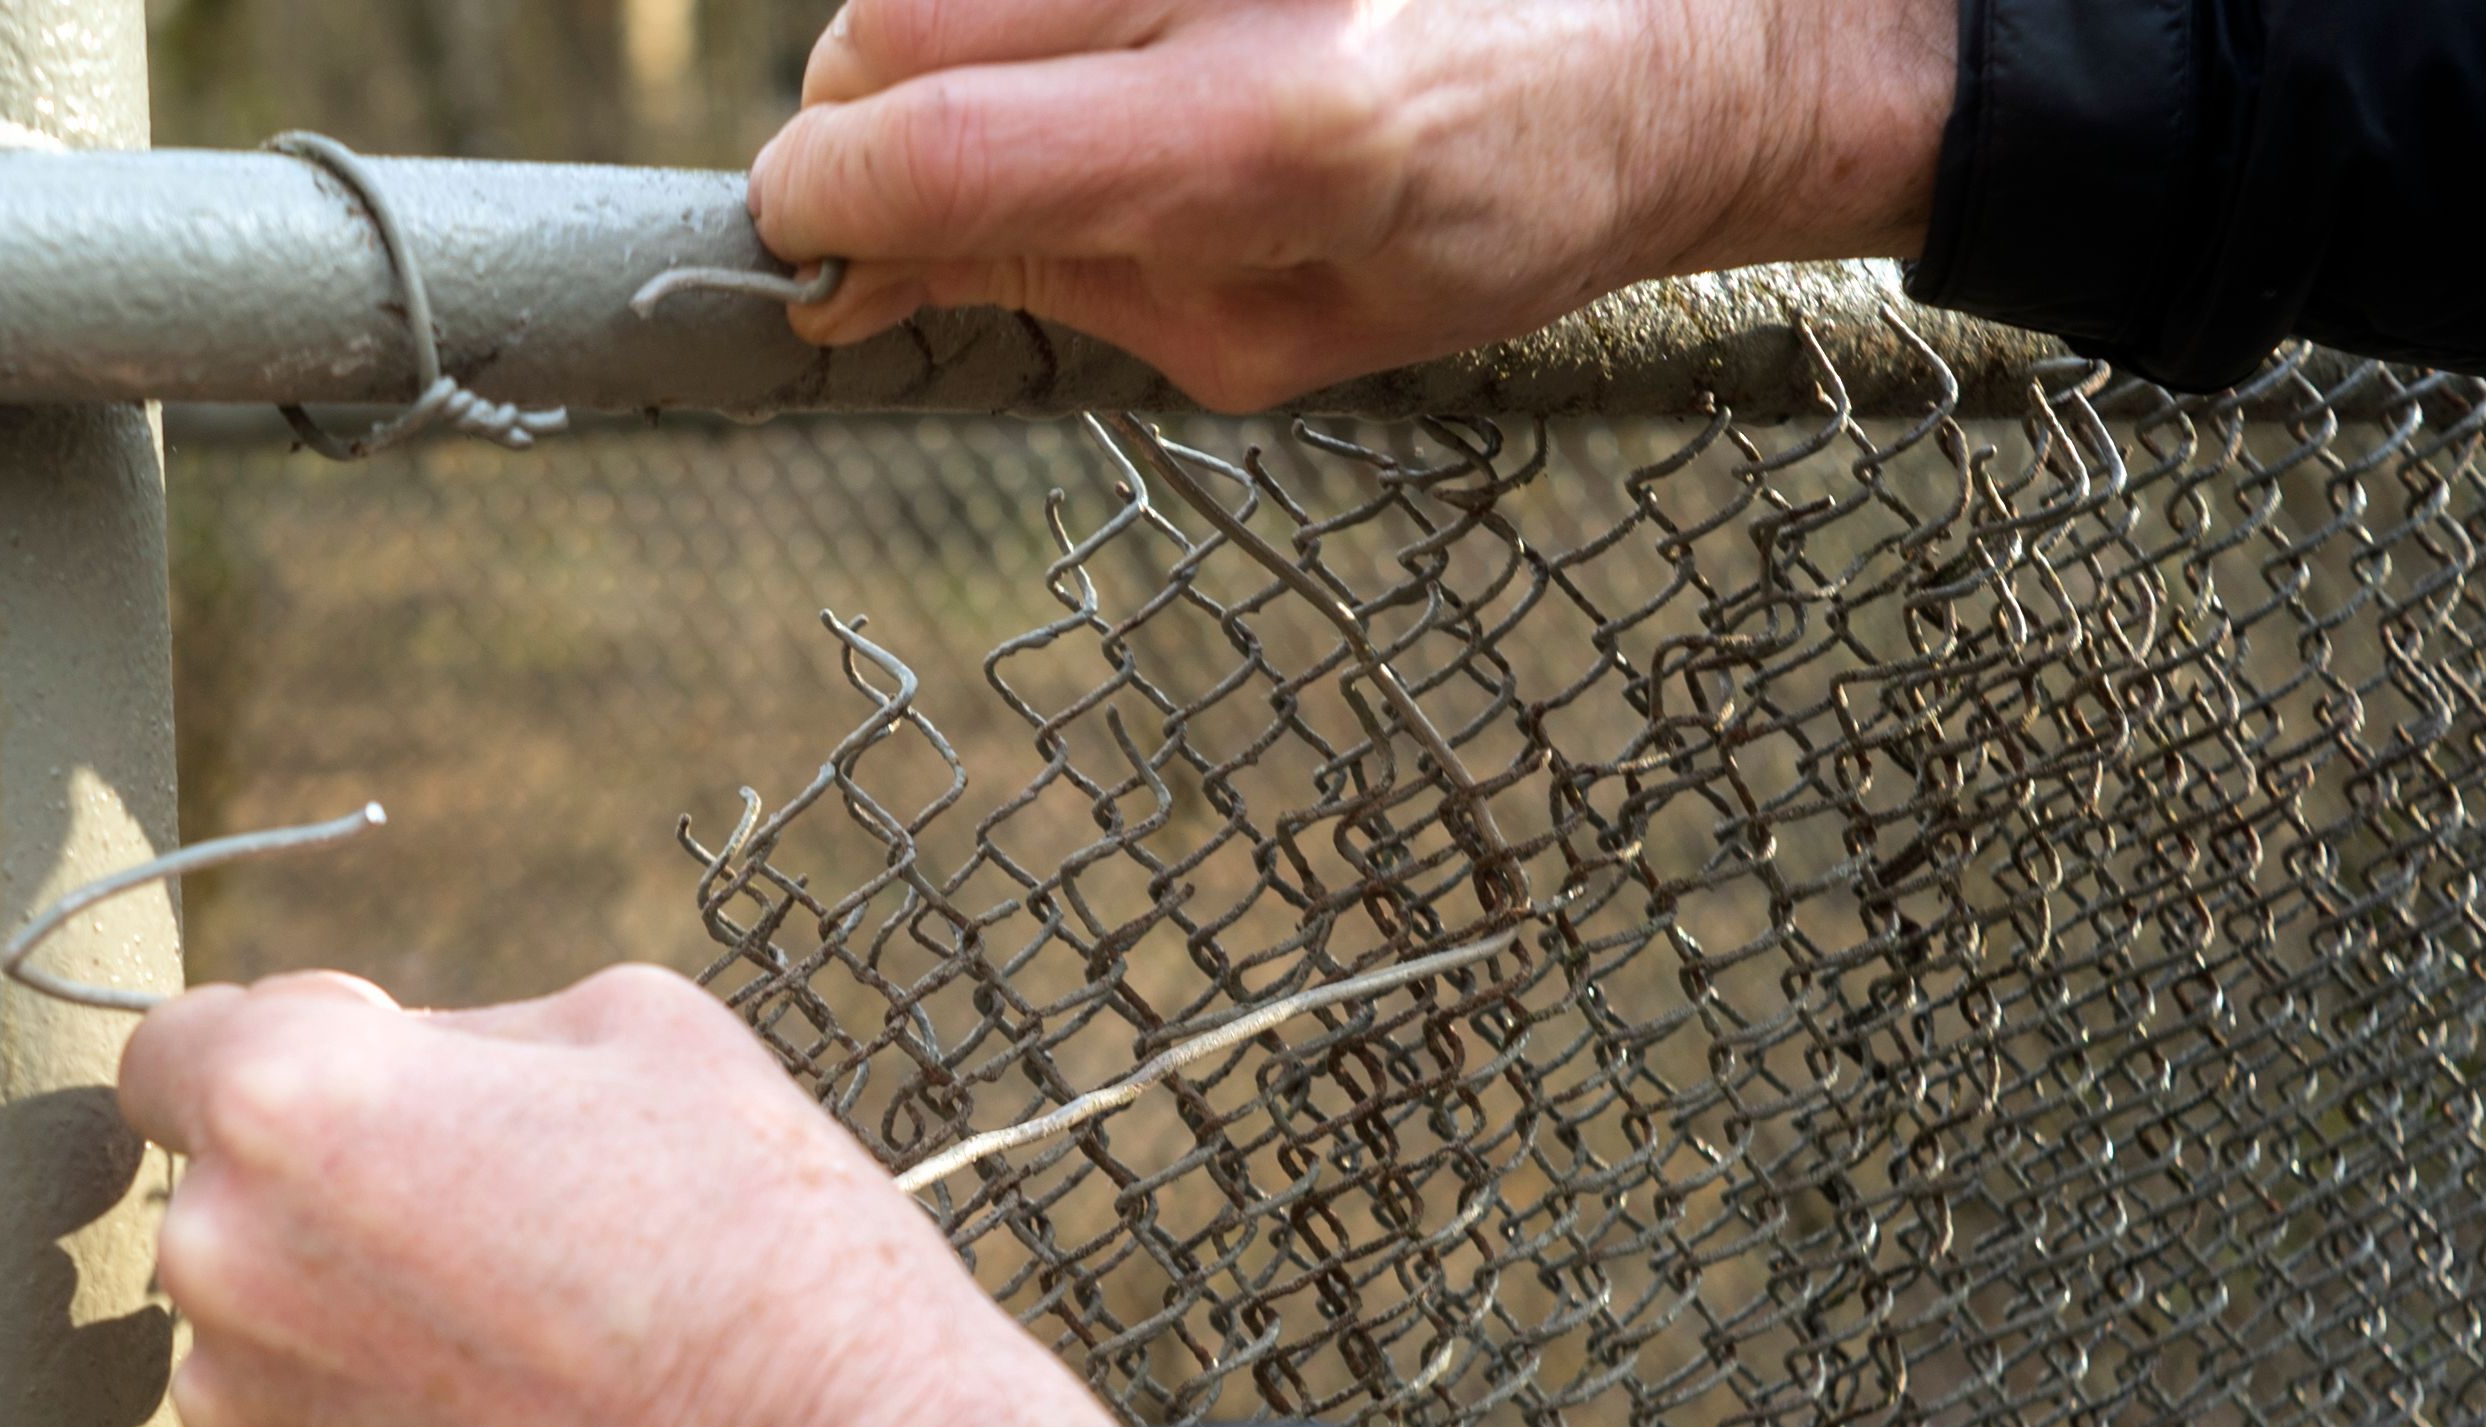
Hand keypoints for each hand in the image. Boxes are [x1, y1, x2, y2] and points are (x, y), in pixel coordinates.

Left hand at [118, 965, 1112, 1426]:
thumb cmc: (756, 1238)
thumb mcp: (630, 1029)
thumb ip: (451, 1035)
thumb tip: (385, 1073)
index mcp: (287, 1101)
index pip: (172, 1052)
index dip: (281, 1051)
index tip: (381, 1083)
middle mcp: (221, 1263)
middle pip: (223, 1198)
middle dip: (330, 1195)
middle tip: (505, 1226)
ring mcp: (245, 1423)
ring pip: (258, 1333)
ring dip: (348, 1327)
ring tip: (526, 1348)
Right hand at [747, 0, 1956, 409]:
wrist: (1685, 42)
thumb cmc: (1502, 215)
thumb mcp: (1282, 334)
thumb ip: (1062, 295)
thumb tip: (863, 276)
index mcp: (1271, 136)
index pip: (932, 149)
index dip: (817, 208)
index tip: (800, 252)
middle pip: (896, 24)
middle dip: (859, 122)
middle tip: (913, 196)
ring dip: (932, 50)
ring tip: (1040, 118)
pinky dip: (1020, 12)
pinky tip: (1100, 54)